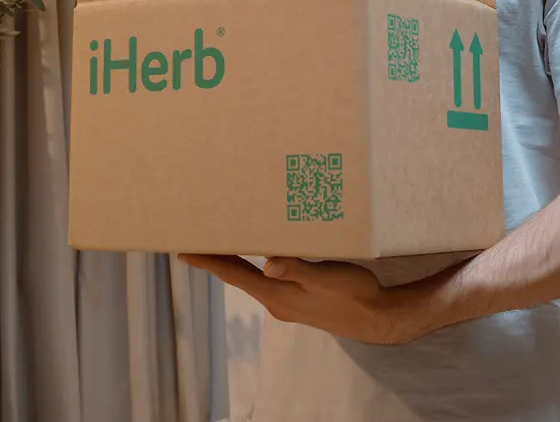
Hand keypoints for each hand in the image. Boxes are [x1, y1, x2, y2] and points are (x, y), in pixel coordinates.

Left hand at [177, 254, 425, 344]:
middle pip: (237, 276)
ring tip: (220, 241)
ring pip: (251, 277)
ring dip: (235, 259)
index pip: (233, 275)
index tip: (183, 252)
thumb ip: (297, 270)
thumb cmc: (354, 295)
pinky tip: (259, 252)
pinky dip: (255, 263)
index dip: (208, 262)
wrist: (377, 319)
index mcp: (276, 295)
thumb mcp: (326, 279)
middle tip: (194, 239)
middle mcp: (276, 301)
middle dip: (216, 258)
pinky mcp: (298, 299)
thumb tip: (267, 264)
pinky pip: (267, 278)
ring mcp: (287, 302)